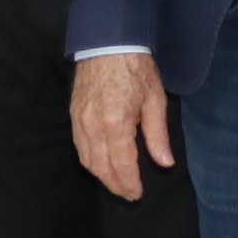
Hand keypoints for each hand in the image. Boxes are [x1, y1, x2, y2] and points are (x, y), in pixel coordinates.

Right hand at [71, 53, 176, 201]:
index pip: (122, 164)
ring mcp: (80, 121)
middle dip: (115, 185)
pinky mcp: (73, 115)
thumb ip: (158, 135)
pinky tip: (100, 164)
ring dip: (101, 176)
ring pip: (86, 160)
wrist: (107, 42)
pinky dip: (89, 161)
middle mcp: (93, 126)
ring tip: (116, 183)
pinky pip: (79, 146)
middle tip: (128, 195)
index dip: (130, 183)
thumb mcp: (155, 100)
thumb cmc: (136, 68)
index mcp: (116, 124)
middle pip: (101, 167)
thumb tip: (164, 163)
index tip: (137, 194)